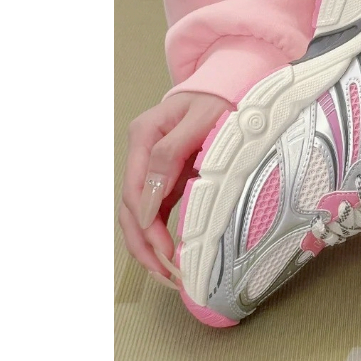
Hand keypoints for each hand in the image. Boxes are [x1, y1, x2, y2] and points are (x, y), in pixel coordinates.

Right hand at [119, 91, 230, 283]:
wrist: (229, 85)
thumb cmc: (219, 98)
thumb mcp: (201, 118)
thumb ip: (172, 151)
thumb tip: (150, 194)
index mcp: (145, 135)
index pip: (135, 190)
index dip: (146, 224)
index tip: (165, 250)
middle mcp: (142, 154)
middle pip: (131, 208)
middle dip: (144, 245)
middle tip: (165, 274)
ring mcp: (152, 168)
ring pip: (140, 215)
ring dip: (148, 247)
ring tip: (166, 275)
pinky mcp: (166, 179)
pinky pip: (156, 212)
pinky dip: (160, 235)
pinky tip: (170, 257)